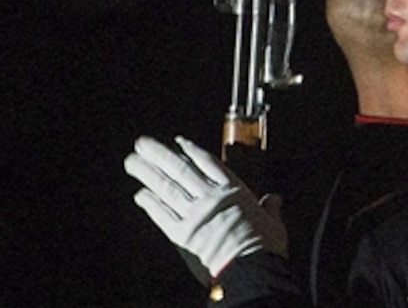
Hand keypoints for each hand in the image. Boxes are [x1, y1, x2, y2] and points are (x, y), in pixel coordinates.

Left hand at [123, 136, 287, 279]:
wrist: (251, 266)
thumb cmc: (265, 246)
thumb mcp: (273, 223)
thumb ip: (271, 209)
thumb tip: (275, 200)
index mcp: (234, 191)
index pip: (208, 164)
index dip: (191, 150)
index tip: (177, 141)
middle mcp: (211, 198)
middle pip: (181, 170)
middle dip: (160, 155)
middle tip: (142, 144)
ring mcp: (195, 215)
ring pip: (168, 188)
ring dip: (148, 174)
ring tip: (133, 162)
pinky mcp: (183, 235)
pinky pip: (163, 216)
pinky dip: (151, 204)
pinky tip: (140, 195)